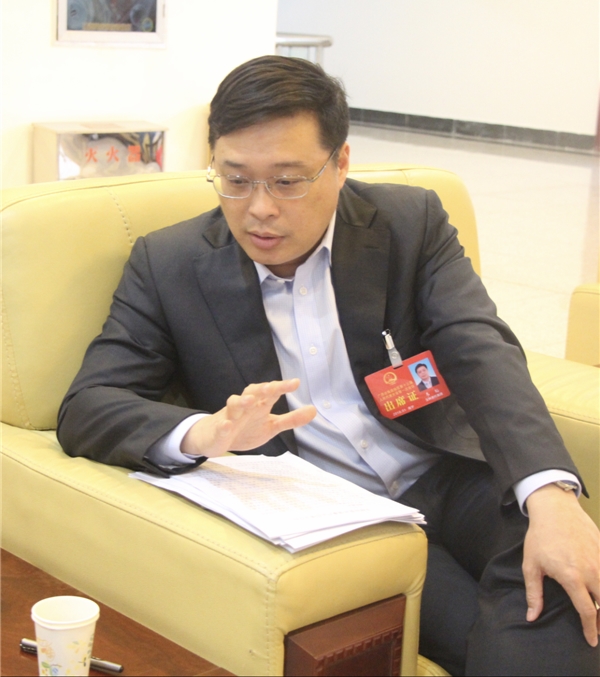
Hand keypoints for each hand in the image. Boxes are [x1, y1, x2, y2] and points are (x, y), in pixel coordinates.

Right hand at [180, 378, 316, 457]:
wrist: (215, 438)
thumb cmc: (246, 428)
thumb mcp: (271, 426)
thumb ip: (291, 419)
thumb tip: (313, 410)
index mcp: (259, 405)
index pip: (271, 392)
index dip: (282, 387)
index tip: (296, 382)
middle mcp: (245, 407)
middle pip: (252, 393)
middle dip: (262, 389)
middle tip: (272, 387)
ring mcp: (230, 417)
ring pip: (233, 405)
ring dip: (240, 402)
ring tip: (249, 401)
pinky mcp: (219, 430)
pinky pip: (220, 426)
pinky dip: (223, 426)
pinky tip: (227, 426)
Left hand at [524, 484, 599, 645]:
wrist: (555, 509)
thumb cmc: (540, 537)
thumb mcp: (531, 565)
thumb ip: (533, 593)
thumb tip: (531, 617)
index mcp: (573, 578)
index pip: (588, 612)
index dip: (591, 630)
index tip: (591, 641)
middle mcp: (592, 571)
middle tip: (597, 628)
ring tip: (599, 611)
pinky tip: (599, 588)